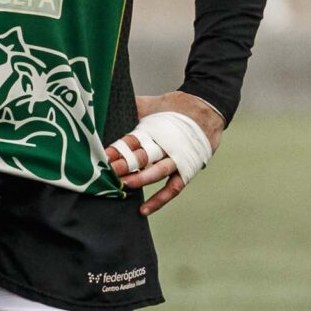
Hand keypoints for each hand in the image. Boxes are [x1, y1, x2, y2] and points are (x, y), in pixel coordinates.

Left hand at [103, 91, 222, 215]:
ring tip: (123, 185)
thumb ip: (135, 106)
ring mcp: (178, 159)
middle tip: (107, 172)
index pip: (132, 141)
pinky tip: (143, 210)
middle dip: (123, 166)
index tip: (103, 157)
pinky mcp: (187, 170)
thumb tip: (110, 99)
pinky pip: (173, 189)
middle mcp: (166, 146)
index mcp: (155, 130)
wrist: (208, 107)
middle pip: (142, 157)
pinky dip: (159, 200)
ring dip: (139, 179)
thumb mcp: (154, 103)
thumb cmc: (179, 106)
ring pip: (157, 173)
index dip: (117, 150)